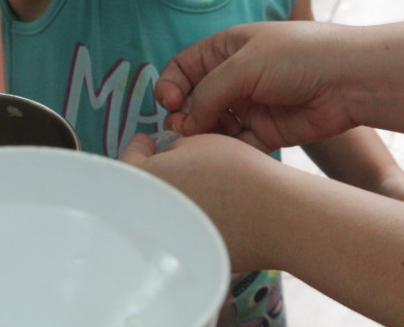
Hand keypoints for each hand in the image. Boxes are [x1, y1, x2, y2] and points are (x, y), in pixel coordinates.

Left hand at [119, 133, 289, 272]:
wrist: (275, 217)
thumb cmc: (235, 172)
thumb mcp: (194, 142)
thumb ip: (168, 150)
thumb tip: (161, 158)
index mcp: (142, 182)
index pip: (128, 160)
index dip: (139, 147)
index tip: (146, 141)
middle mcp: (145, 218)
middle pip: (140, 191)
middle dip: (151, 174)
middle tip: (167, 161)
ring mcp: (165, 242)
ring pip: (157, 214)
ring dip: (168, 197)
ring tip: (191, 185)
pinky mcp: (186, 260)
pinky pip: (177, 235)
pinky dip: (184, 221)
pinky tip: (205, 210)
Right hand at [155, 22, 356, 151]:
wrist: (351, 80)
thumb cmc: (300, 56)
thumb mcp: (244, 64)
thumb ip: (208, 92)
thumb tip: (185, 123)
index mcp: (226, 49)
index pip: (183, 68)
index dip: (169, 86)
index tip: (168, 104)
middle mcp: (236, 76)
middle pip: (194, 100)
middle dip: (184, 115)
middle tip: (182, 129)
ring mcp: (251, 105)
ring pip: (213, 125)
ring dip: (204, 135)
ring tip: (202, 143)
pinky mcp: (267, 131)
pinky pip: (237, 144)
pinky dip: (227, 150)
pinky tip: (224, 153)